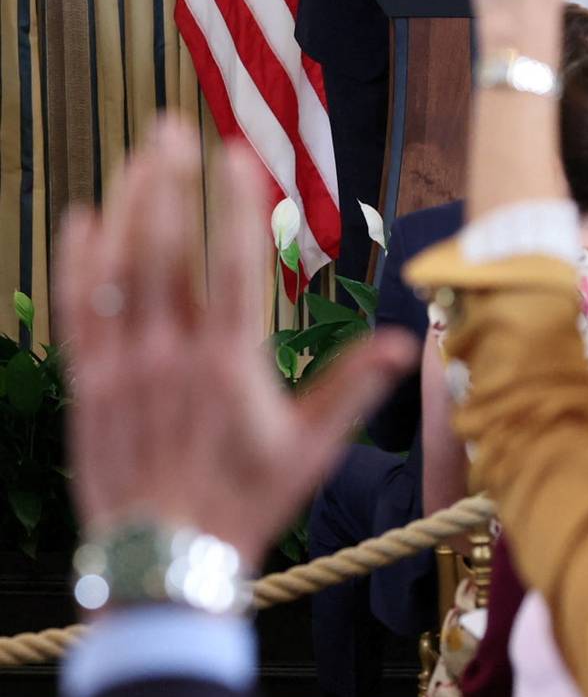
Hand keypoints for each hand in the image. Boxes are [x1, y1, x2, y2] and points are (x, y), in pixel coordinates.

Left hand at [55, 118, 416, 567]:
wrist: (165, 568)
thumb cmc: (243, 504)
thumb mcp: (309, 452)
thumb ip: (352, 389)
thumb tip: (401, 344)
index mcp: (230, 366)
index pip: (234, 266)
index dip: (236, 204)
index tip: (236, 154)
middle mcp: (172, 356)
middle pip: (168, 249)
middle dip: (171, 181)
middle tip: (172, 127)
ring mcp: (123, 368)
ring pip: (121, 268)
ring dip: (129, 206)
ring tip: (139, 155)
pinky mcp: (86, 385)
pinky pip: (76, 310)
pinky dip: (77, 260)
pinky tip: (81, 217)